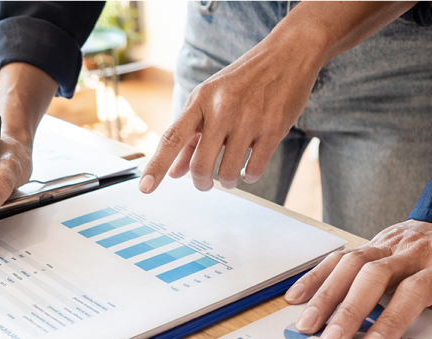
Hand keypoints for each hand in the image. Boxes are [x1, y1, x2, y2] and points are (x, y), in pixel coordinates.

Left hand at [138, 0, 420, 194]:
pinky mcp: (273, 129)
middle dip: (201, 183)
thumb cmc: (244, 80)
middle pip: (200, 165)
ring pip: (227, 172)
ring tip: (229, 176)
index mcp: (201, 100)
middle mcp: (222, 109)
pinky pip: (253, 170)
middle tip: (205, 184)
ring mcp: (249, 119)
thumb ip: (191, 136)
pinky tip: (248, 170)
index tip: (145, 189)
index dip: (156, 166)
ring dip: (227, 182)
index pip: (172, 139)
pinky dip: (248, 177)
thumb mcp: (211, 99)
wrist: (286, 55)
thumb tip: (175, 172)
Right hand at [284, 220, 431, 338]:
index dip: (390, 319)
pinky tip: (296, 297)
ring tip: (306, 325)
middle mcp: (408, 251)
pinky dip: (315, 276)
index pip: (411, 291)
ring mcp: (385, 245)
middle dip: (348, 311)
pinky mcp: (370, 244)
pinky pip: (338, 257)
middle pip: (372, 276)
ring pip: (349, 264)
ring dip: (324, 294)